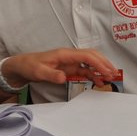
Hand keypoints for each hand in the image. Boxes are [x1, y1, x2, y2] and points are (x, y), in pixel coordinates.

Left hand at [1, 48, 118, 90]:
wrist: (23, 66)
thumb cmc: (30, 66)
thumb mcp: (38, 72)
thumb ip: (51, 74)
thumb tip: (63, 77)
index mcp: (64, 54)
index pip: (85, 55)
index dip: (98, 62)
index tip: (106, 71)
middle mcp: (70, 56)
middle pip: (91, 56)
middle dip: (104, 63)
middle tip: (114, 73)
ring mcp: (70, 62)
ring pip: (90, 62)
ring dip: (101, 68)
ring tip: (110, 77)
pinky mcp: (69, 68)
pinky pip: (85, 70)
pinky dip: (93, 74)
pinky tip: (99, 81)